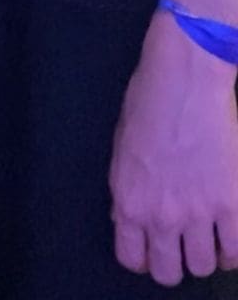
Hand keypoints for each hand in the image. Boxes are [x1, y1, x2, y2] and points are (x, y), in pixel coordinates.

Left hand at [111, 10, 237, 285]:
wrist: (186, 78)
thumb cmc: (148, 101)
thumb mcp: (122, 148)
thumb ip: (126, 190)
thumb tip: (127, 218)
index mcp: (129, 201)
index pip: (132, 258)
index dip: (145, 257)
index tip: (155, 249)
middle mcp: (161, 215)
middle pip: (169, 272)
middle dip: (176, 262)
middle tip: (184, 244)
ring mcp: (198, 213)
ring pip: (205, 266)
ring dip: (207, 254)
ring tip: (211, 234)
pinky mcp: (231, 205)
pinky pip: (236, 251)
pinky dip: (234, 249)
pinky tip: (231, 233)